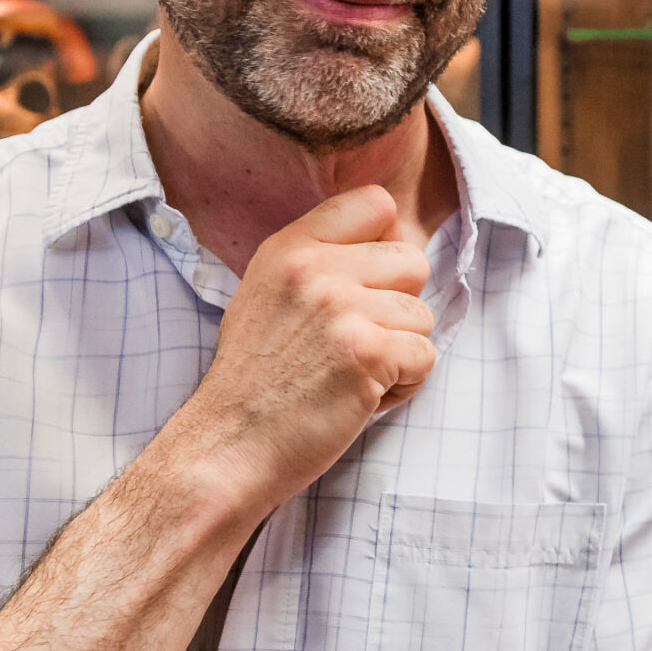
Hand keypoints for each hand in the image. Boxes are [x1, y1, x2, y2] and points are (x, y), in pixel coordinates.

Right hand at [177, 187, 435, 496]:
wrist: (226, 447)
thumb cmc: (255, 383)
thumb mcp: (268, 296)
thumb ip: (321, 262)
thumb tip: (395, 238)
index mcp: (290, 247)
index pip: (376, 203)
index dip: (385, 246)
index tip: (366, 287)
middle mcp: (315, 268)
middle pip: (413, 261)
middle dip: (398, 307)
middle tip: (356, 344)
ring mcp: (342, 308)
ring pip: (423, 315)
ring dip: (400, 353)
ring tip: (351, 377)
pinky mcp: (367, 353)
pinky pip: (425, 357)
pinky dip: (403, 387)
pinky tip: (359, 399)